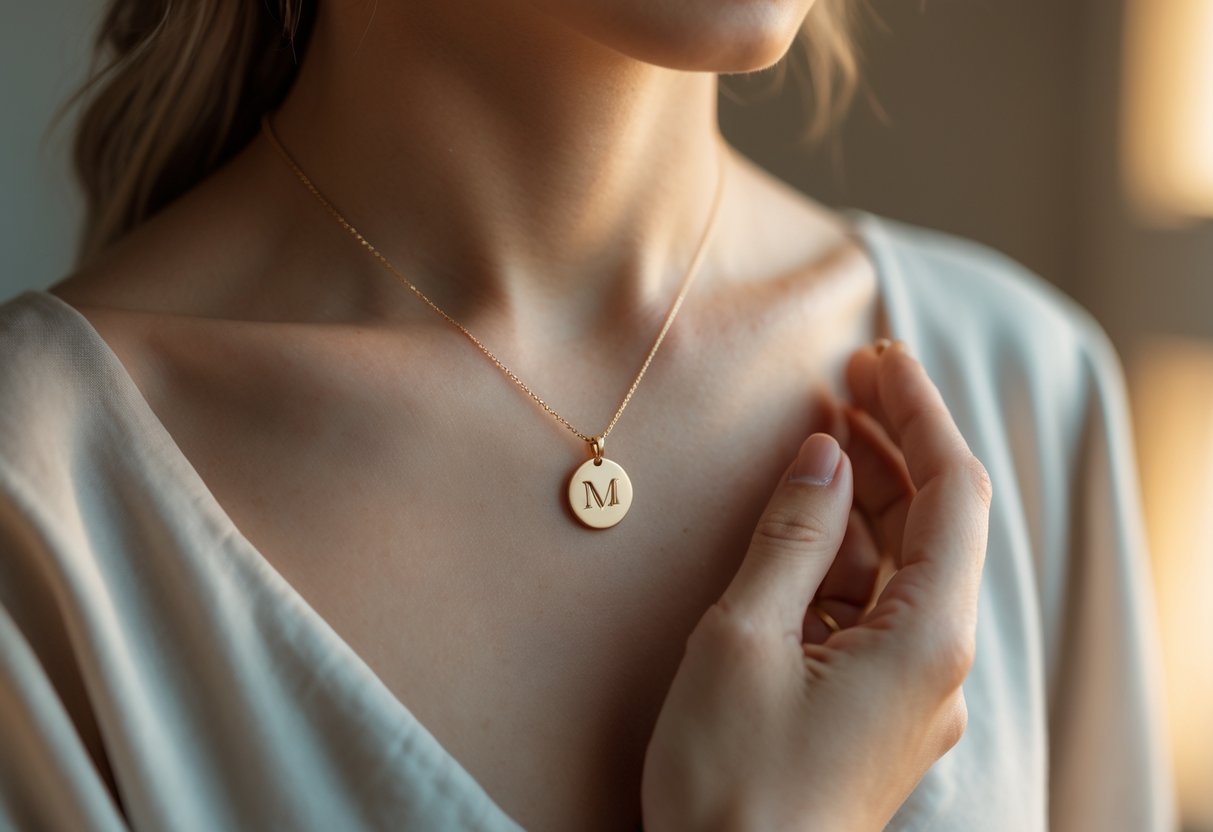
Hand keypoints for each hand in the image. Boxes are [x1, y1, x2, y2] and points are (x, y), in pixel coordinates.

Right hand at [640, 340, 991, 830]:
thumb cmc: (731, 786)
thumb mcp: (742, 641)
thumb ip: (792, 539)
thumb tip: (823, 455)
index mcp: (927, 639)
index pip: (953, 493)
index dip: (918, 414)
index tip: (877, 357)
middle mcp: (938, 662)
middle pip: (939, 523)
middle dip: (896, 444)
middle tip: (848, 379)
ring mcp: (912, 690)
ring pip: (908, 565)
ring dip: (871, 496)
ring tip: (825, 435)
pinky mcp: (878, 708)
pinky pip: (878, 608)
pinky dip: (849, 554)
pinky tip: (811, 522)